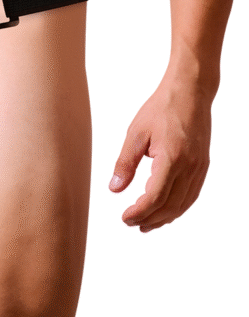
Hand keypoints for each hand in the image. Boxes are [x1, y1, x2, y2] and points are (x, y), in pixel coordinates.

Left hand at [109, 78, 211, 232]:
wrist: (190, 92)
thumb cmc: (161, 108)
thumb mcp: (136, 133)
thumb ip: (125, 162)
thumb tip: (114, 188)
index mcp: (172, 158)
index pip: (155, 197)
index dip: (139, 212)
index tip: (125, 218)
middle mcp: (189, 167)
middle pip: (170, 205)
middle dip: (149, 219)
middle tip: (130, 223)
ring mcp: (199, 168)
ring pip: (183, 203)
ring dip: (164, 217)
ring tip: (146, 224)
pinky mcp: (202, 165)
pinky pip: (191, 194)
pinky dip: (177, 207)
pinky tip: (165, 209)